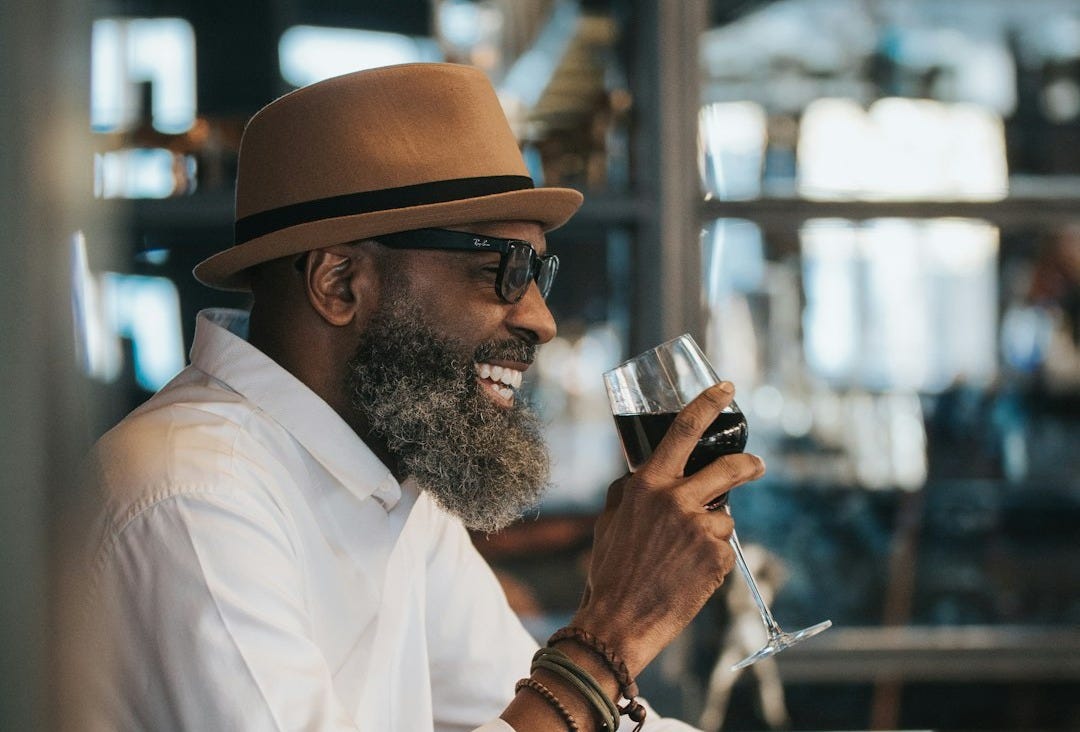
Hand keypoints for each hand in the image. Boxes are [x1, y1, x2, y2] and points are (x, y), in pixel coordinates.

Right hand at [571, 382, 765, 674]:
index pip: (683, 430)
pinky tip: (688, 575)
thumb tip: (641, 475)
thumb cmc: (610, 572)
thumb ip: (630, 491)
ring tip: (684, 557)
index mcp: (647, 485)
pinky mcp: (716, 558)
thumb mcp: (610, 520)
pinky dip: (711, 558)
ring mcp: (699, 529)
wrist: (618, 622)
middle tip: (756, 465)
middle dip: (748, 464)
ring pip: (724, 516)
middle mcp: (675, 500)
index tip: (727, 388)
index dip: (708, 404)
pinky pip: (723, 547)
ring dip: (712, 530)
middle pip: (729, 468)